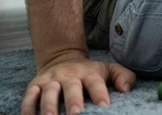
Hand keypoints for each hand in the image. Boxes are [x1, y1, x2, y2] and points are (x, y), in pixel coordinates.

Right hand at [21, 54, 135, 114]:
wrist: (62, 59)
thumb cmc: (91, 72)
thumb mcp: (110, 70)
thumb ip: (123, 77)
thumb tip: (126, 90)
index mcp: (89, 73)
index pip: (95, 83)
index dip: (100, 94)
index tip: (105, 106)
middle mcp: (69, 76)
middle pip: (71, 87)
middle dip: (73, 101)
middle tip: (76, 114)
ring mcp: (51, 80)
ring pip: (48, 92)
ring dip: (49, 106)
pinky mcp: (35, 85)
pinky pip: (29, 97)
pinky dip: (27, 108)